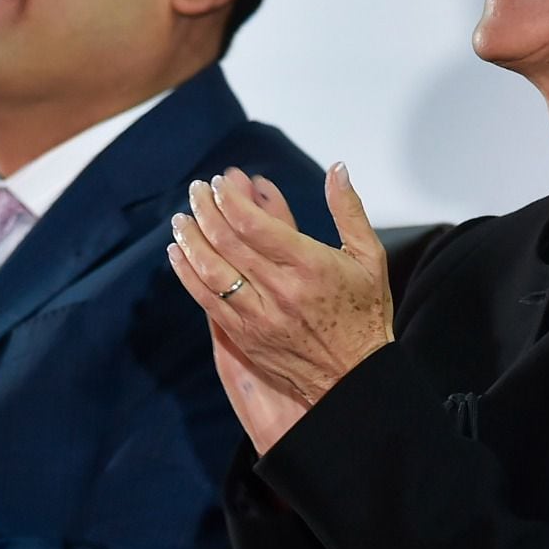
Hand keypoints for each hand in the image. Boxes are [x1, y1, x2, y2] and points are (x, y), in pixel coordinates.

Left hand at [166, 163, 392, 438]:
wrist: (355, 378)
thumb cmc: (365, 315)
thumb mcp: (370, 257)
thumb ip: (349, 211)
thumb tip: (336, 170)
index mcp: (309, 265)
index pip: (254, 225)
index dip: (230, 201)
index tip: (220, 184)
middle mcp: (280, 289)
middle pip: (227, 242)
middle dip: (205, 210)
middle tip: (195, 190)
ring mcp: (259, 315)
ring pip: (211, 270)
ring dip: (190, 240)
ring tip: (179, 219)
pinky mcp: (245, 336)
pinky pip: (206, 301)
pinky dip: (187, 274)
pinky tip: (178, 255)